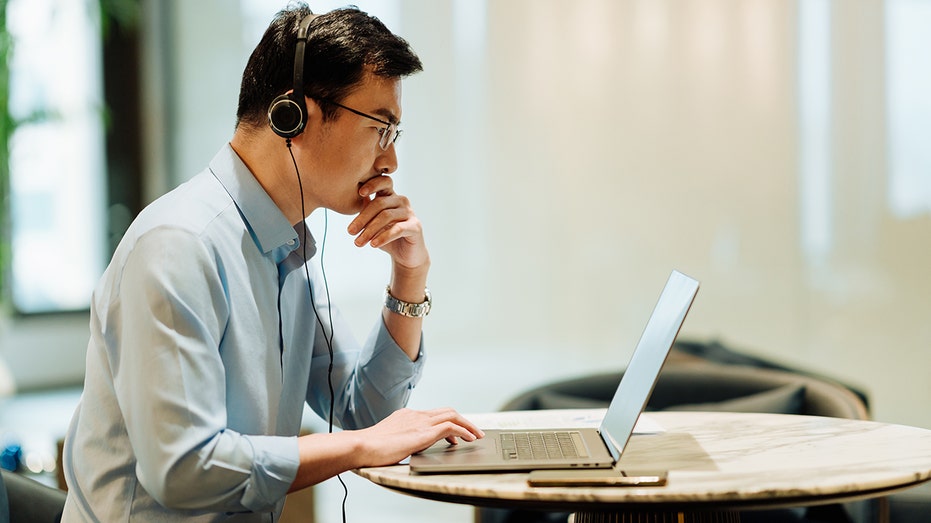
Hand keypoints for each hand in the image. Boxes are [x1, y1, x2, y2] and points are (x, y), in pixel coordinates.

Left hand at [347, 175, 428, 270]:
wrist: (405, 255)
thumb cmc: (387, 236)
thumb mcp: (372, 222)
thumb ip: (365, 210)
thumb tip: (351, 199)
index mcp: (390, 196)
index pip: (382, 183)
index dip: (372, 185)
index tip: (359, 193)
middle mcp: (401, 201)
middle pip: (379, 203)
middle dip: (362, 218)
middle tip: (350, 232)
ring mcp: (409, 213)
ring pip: (386, 216)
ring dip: (369, 231)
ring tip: (358, 243)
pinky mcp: (415, 226)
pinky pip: (397, 229)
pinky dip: (383, 237)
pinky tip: (373, 245)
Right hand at [356, 408, 484, 466]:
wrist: (361, 445)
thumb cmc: (370, 448)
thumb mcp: (389, 439)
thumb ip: (400, 439)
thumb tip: (406, 446)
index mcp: (406, 415)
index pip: (434, 414)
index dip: (448, 422)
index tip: (455, 433)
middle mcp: (415, 415)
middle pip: (447, 411)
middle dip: (463, 421)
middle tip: (474, 431)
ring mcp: (419, 421)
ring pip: (452, 415)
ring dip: (468, 425)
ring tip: (477, 435)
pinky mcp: (423, 432)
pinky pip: (450, 426)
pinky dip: (463, 431)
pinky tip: (468, 440)